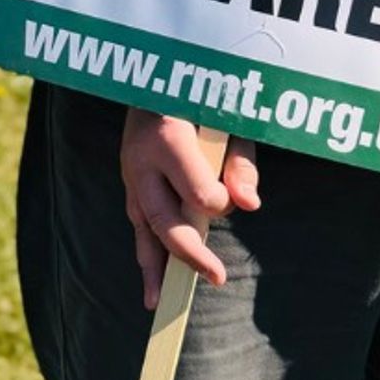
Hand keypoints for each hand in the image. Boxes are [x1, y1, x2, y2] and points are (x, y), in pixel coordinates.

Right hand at [120, 110, 259, 308]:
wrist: (153, 77)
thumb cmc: (202, 97)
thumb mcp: (229, 118)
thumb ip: (241, 160)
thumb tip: (249, 205)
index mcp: (168, 139)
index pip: (197, 192)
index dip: (219, 203)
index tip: (231, 198)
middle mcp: (142, 162)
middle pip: (164, 219)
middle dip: (190, 253)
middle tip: (217, 276)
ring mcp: (131, 174)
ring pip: (144, 228)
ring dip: (158, 265)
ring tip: (162, 301)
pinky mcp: (129, 185)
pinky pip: (137, 226)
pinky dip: (145, 257)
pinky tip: (153, 290)